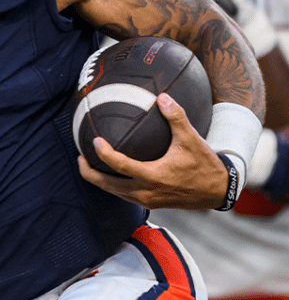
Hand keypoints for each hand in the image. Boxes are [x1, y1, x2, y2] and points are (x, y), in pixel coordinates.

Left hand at [78, 94, 228, 208]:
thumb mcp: (191, 139)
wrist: (219, 191)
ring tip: (89, 164)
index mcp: (153, 176)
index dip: (104, 153)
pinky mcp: (151, 203)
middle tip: (80, 157)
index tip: (95, 140)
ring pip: (114, 193)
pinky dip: (112, 185)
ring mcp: (148, 200)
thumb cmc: (204, 165)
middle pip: (107, 185)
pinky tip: (111, 173)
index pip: (119, 165)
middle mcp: (146, 192)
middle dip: (90, 173)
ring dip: (100, 180)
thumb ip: (176, 117)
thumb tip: (162, 96)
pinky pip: (124, 196)